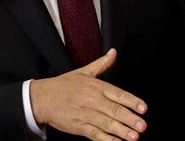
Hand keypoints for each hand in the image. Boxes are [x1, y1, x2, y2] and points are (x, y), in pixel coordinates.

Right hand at [30, 49, 146, 140]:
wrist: (42, 98)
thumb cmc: (63, 86)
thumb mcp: (84, 71)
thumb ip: (102, 64)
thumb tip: (114, 52)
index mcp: (97, 87)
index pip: (119, 94)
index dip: (132, 101)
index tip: (143, 108)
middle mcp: (93, 101)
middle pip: (115, 111)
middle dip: (130, 119)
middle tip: (142, 125)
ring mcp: (86, 115)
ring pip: (107, 124)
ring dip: (121, 131)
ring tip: (133, 136)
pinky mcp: (79, 127)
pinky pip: (95, 134)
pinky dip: (105, 139)